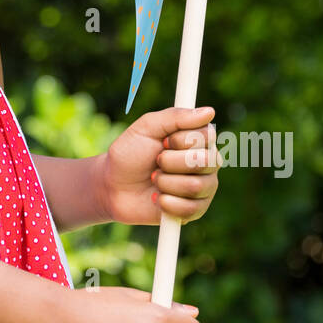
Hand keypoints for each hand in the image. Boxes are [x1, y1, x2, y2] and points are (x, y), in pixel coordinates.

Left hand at [100, 106, 221, 226]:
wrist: (113, 185)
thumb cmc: (130, 152)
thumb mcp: (147, 127)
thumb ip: (176, 117)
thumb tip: (209, 112)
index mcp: (198, 140)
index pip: (207, 136)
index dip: (181, 140)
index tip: (163, 142)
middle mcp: (206, 163)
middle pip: (204, 162)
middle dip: (170, 162)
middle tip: (156, 162)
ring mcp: (203, 188)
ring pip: (195, 186)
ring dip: (165, 183)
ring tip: (154, 180)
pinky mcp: (195, 211)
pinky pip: (189, 209)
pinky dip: (166, 203)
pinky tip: (157, 199)